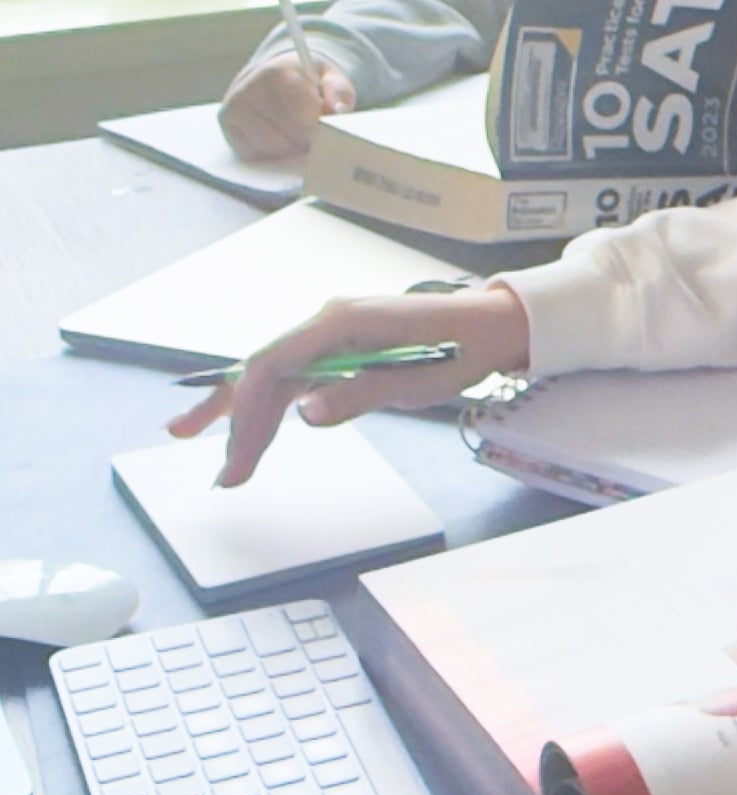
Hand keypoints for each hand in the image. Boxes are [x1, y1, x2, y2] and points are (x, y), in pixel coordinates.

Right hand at [166, 284, 531, 487]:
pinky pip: (291, 369)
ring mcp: (332, 330)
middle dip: (237, 421)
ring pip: (269, 369)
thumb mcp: (418, 380)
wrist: (493, 322)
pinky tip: (237, 414)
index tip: (238, 459)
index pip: (272, 366)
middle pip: (263, 370)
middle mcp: (328, 320)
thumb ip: (359, 393)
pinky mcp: (340, 342)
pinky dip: (264, 394)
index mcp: (343, 322)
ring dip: (235, 405)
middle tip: (226, 473)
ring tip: (185, 432)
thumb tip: (303, 412)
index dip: (247, 414)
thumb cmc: (463, 348)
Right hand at [218, 51, 356, 160]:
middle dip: (308, 138)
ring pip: (273, 147)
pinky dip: (272, 152)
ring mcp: (234, 106)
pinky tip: (279, 137)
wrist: (275, 76)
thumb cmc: (307, 81)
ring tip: (298, 133)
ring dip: (291, 148)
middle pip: (288, 133)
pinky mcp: (227, 124)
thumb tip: (337, 110)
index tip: (327, 129)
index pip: (301, 112)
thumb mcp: (329, 78)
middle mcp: (248, 87)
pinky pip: (255, 153)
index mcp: (277, 72)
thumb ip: (337, 91)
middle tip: (315, 132)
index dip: (319, 126)